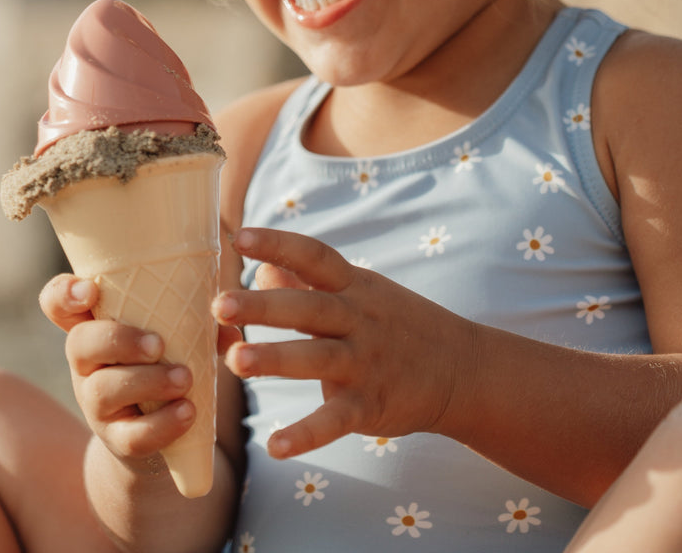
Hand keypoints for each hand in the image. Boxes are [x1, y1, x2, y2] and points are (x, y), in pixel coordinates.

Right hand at [38, 273, 196, 466]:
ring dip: (148, 381)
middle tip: (159, 344)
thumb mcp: (178, 336)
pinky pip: (131, 436)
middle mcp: (88, 363)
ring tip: (185, 378)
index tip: (89, 290)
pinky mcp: (117, 440)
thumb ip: (201, 324)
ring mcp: (97, 404)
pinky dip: (162, 424)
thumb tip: (231, 328)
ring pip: (105, 390)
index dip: (65, 294)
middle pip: (79, 344)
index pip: (60, 302)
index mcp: (98, 324)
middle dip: (120, 340)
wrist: (161, 433)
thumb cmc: (167, 363)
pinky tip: (187, 412)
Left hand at [211, 228, 477, 459]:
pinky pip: (336, 419)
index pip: (314, 256)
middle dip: (264, 306)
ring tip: (235, 360)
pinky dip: (307, 433)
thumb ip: (308, 283)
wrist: (462, 369)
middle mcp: (359, 319)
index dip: (278, 244)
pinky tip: (275, 445)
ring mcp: (366, 363)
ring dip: (276, 359)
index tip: (239, 236)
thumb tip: (263, 267)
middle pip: (308, 307)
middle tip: (219, 305)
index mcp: (355, 286)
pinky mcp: (370, 405)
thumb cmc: (398, 324)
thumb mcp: (361, 293)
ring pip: (317, 358)